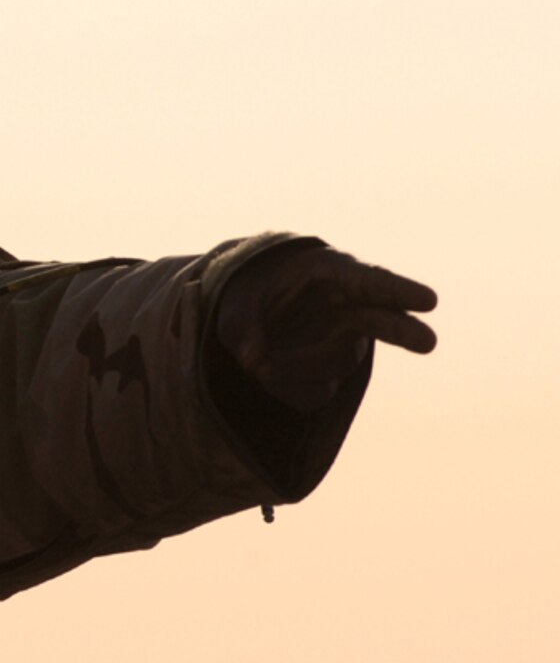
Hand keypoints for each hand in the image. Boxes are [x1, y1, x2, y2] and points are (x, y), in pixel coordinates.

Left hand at [215, 245, 437, 409]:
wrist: (252, 307)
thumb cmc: (249, 289)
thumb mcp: (234, 300)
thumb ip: (244, 326)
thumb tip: (254, 360)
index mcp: (330, 272)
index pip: (369, 279)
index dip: (397, 289)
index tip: (429, 300)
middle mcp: (348, 306)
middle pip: (385, 321)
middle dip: (405, 332)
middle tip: (428, 342)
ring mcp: (346, 340)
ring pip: (334, 364)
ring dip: (293, 367)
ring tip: (257, 358)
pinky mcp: (333, 371)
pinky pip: (315, 391)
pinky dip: (285, 386)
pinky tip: (269, 370)